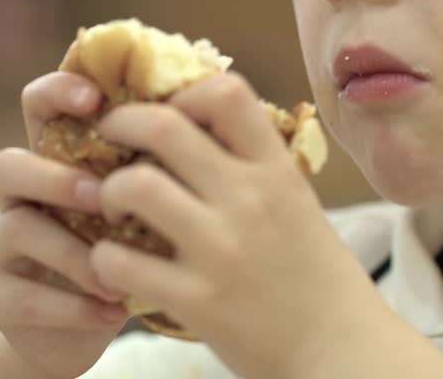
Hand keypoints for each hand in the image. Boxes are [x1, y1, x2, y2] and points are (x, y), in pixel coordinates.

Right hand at [0, 72, 129, 378]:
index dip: (57, 92)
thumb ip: (158, 167)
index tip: (94, 99)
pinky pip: (21, 295)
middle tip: (102, 197)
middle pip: (8, 165)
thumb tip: (208, 122)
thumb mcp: (145, 207)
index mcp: (57, 159)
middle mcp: (23, 195)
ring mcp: (4, 246)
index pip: (39, 106)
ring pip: (14, 229)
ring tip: (116, 274)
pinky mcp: (0, 296)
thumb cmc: (128, 252)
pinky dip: (72, 305)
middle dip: (54, 177)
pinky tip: (114, 311)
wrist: (88, 328)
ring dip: (70, 251)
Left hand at [87, 73, 389, 378]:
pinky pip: (120, 259)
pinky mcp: (196, 300)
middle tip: (111, 139)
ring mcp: (221, 249)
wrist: (339, 350)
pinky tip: (113, 263)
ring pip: (135, 186)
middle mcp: (249, 200)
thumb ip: (254, 165)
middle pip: (163, 126)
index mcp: (276, 170)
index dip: (183, 92)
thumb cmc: (316, 276)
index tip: (169, 112)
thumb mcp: (297, 203)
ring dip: (109, 191)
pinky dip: (103, 258)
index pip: (225, 92)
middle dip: (122, 123)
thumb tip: (202, 123)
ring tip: (112, 206)